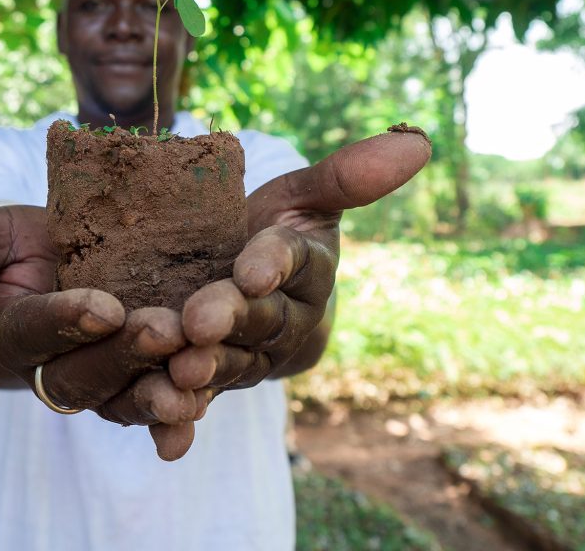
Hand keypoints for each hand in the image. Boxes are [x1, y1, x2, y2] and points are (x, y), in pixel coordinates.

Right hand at [0, 206, 204, 454]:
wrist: (58, 260)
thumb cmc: (16, 246)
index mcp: (9, 334)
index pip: (33, 332)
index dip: (65, 321)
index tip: (103, 307)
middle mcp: (49, 369)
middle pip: (83, 373)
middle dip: (123, 354)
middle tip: (166, 331)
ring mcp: (93, 381)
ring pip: (121, 399)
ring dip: (157, 393)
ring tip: (196, 376)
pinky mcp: (132, 382)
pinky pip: (150, 406)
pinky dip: (174, 417)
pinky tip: (205, 410)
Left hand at [166, 126, 431, 433]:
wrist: (234, 285)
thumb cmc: (266, 229)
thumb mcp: (302, 196)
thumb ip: (346, 176)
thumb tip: (418, 142)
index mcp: (307, 271)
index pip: (295, 262)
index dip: (273, 264)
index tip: (251, 267)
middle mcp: (284, 322)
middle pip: (260, 319)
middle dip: (230, 319)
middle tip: (199, 320)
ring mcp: (247, 359)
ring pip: (229, 366)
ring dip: (204, 373)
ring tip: (177, 370)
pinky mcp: (208, 386)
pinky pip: (199, 408)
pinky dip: (181, 426)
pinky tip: (166, 442)